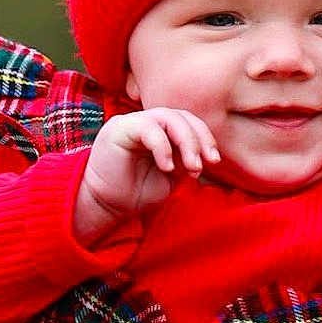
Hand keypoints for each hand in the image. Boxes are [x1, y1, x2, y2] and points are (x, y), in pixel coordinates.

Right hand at [75, 108, 219, 243]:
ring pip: (168, 117)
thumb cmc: (137, 192)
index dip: (205, 138)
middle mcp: (147, 122)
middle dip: (198, 139)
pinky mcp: (119, 128)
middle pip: (181, 116)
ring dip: (185, 141)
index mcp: (160, 130)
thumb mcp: (172, 176)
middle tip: (202, 165)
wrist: (107, 206)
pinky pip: (147, 127)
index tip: (214, 160)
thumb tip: (209, 156)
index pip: (188, 122)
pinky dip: (162, 146)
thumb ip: (187, 161)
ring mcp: (132, 122)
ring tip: (190, 167)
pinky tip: (166, 167)